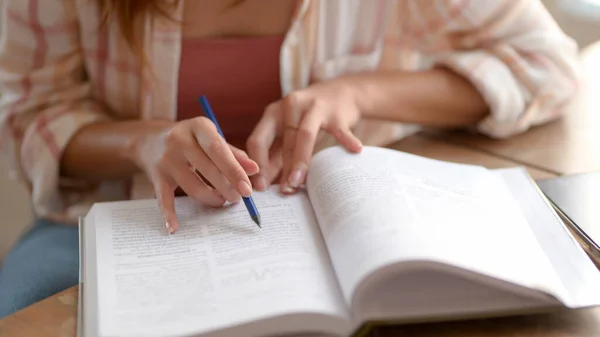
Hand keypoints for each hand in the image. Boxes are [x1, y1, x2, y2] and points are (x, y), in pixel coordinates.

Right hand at [131, 118, 258, 233]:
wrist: (149, 139)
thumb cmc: (191, 140)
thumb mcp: (211, 138)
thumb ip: (234, 154)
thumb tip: (255, 170)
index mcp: (198, 126)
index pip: (218, 149)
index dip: (234, 171)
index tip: (248, 189)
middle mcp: (179, 140)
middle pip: (207, 169)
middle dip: (227, 188)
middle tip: (238, 199)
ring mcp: (166, 159)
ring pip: (192, 187)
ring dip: (211, 199)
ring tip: (222, 200)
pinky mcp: (156, 176)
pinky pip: (163, 198)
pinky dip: (168, 214)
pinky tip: (174, 228)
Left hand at [247, 77, 363, 192]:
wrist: (342, 92)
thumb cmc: (308, 118)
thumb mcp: (288, 131)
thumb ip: (276, 154)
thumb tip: (263, 184)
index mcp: (273, 113)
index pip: (258, 140)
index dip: (258, 165)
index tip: (260, 187)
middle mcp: (291, 106)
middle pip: (283, 140)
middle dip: (282, 168)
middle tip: (283, 191)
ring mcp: (315, 107)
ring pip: (304, 135)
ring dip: (300, 160)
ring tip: (298, 181)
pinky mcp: (337, 113)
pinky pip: (341, 130)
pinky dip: (347, 140)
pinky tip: (355, 150)